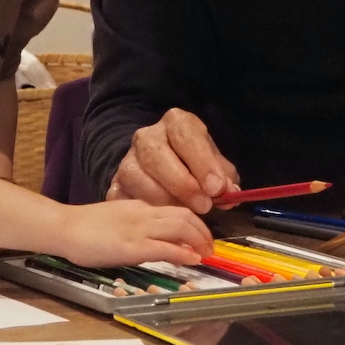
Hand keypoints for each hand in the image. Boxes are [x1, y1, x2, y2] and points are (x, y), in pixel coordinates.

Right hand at [57, 199, 212, 267]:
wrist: (64, 227)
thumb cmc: (84, 227)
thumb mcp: (116, 218)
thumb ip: (136, 224)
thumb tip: (154, 237)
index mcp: (140, 206)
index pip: (176, 208)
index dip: (195, 222)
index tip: (201, 235)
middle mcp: (143, 213)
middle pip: (184, 215)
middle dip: (203, 231)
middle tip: (210, 247)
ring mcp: (138, 229)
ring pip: (180, 227)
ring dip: (199, 240)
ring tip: (206, 253)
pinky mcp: (131, 247)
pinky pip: (165, 247)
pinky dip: (183, 253)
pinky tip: (192, 260)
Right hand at [105, 109, 239, 212]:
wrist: (161, 169)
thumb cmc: (194, 166)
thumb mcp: (214, 165)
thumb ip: (224, 177)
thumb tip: (229, 193)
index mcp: (176, 123)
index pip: (185, 136)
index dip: (202, 162)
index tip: (216, 188)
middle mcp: (147, 136)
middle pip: (155, 154)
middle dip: (182, 183)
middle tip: (203, 206)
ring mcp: (127, 159)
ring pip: (135, 176)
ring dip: (162, 199)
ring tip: (184, 215)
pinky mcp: (115, 183)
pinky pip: (121, 196)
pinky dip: (142, 211)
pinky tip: (160, 221)